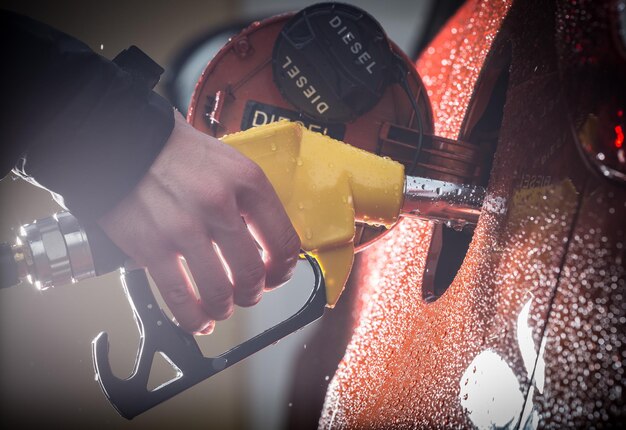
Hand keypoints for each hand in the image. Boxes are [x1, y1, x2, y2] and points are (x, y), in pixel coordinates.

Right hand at [98, 112, 300, 333]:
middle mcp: (219, 205)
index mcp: (247, 182)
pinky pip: (180, 298)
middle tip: (249, 293)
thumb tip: (267, 244)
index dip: (284, 269)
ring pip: (219, 293)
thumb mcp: (230, 164)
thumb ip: (251, 202)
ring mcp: (184, 229)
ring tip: (223, 306)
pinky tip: (200, 320)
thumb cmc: (180, 154)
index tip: (277, 275)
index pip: (283, 242)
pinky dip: (194, 319)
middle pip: (252, 273)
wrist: (126, 142)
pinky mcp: (152, 247)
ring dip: (225, 307)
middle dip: (254, 293)